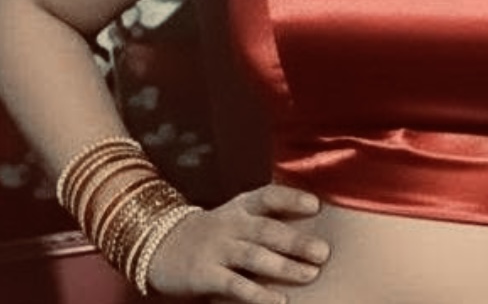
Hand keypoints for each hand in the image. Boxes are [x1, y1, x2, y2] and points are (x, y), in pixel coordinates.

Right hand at [146, 184, 329, 303]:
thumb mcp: (236, 216)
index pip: (268, 196)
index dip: (292, 199)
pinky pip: (234, 285)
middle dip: (297, 241)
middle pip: (266, 230)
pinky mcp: (204, 275)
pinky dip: (257, 294)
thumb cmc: (214, 232)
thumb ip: (266, 218)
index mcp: (241, 206)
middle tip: (324, 252)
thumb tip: (314, 221)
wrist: (161, 245)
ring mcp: (216, 249)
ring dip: (284, 266)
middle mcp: (230, 224)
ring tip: (310, 274)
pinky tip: (279, 301)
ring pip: (254, 256)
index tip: (316, 206)